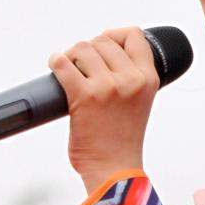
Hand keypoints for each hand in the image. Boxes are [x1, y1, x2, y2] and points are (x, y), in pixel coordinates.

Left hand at [48, 27, 159, 193]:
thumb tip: (104, 54)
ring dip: (71, 56)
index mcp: (148, 79)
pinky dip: (56, 62)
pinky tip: (56, 68)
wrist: (114, 170)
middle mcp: (130, 79)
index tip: (103, 45)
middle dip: (88, 50)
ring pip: (82, 48)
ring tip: (69, 70)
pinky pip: (63, 64)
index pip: (134, 35)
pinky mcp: (84, 96)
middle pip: (103, 40)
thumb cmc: (121, 140)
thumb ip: (131, 79)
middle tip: (80, 65)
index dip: (115, 35)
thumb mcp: (140, 102)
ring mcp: (107, 87)